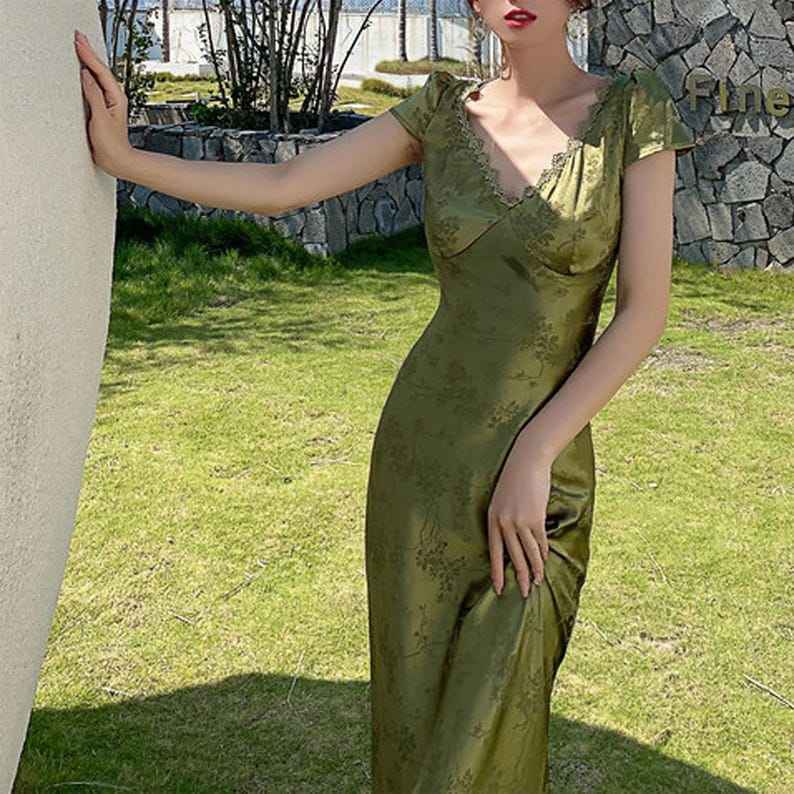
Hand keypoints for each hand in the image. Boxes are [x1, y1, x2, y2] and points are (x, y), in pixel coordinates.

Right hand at [73, 29, 132, 174]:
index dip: (89, 55)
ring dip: (88, 62)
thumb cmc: (112, 144)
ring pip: (97, 77)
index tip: (79, 42)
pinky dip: (87, 76)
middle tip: (78, 38)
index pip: (101, 71)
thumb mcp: (101, 118)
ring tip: (80, 48)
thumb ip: (93, 95)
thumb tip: (86, 75)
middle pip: (100, 71)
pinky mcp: (102, 109)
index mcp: (116, 98)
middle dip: (89, 54)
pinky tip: (82, 72)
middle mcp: (114, 98)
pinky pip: (93, 87)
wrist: (117, 161)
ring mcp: (108, 103)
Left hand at [488, 438, 551, 597]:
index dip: (497, 572)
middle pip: (513, 557)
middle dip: (519, 577)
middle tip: (523, 593)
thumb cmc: (514, 481)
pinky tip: (545, 560)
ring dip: (535, 569)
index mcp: (492, 519)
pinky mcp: (535, 517)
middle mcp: (504, 523)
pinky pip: (540, 541)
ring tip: (537, 582)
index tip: (499, 589)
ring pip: (528, 552)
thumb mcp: (501, 501)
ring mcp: (520, 521)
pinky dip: (544, 552)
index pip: (494, 552)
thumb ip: (503, 521)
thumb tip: (511, 542)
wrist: (526, 461)